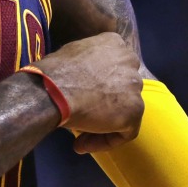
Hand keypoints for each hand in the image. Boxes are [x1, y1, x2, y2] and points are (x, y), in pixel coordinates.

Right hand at [28, 32, 142, 153]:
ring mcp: (135, 86)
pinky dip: (105, 141)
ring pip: (125, 111)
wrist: (52, 91)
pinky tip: (81, 144)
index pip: (115, 66)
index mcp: (114, 42)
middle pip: (123, 87)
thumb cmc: (52, 72)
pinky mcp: (135, 110)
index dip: (100, 85)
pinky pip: (125, 132)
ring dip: (104, 125)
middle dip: (105, 105)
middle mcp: (130, 60)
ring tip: (79, 137)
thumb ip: (88, 62)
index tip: (84, 96)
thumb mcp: (71, 54)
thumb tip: (84, 78)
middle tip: (84, 115)